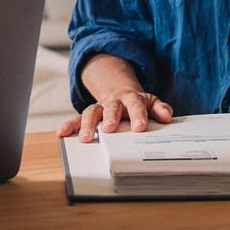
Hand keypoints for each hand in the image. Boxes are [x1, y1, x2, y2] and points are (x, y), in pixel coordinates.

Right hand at [56, 53, 173, 142]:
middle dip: (110, 117)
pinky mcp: (89, 114)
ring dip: (88, 124)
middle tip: (110, 128)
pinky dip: (69, 125)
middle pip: (111, 107)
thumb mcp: (151, 102)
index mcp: (132, 99)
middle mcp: (114, 102)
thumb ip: (160, 108)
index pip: (136, 106)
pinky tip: (62, 133)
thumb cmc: (137, 103)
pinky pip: (77, 118)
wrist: (120, 92)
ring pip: (92, 112)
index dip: (138, 116)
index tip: (140, 127)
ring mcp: (100, 107)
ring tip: (86, 138)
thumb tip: (167, 116)